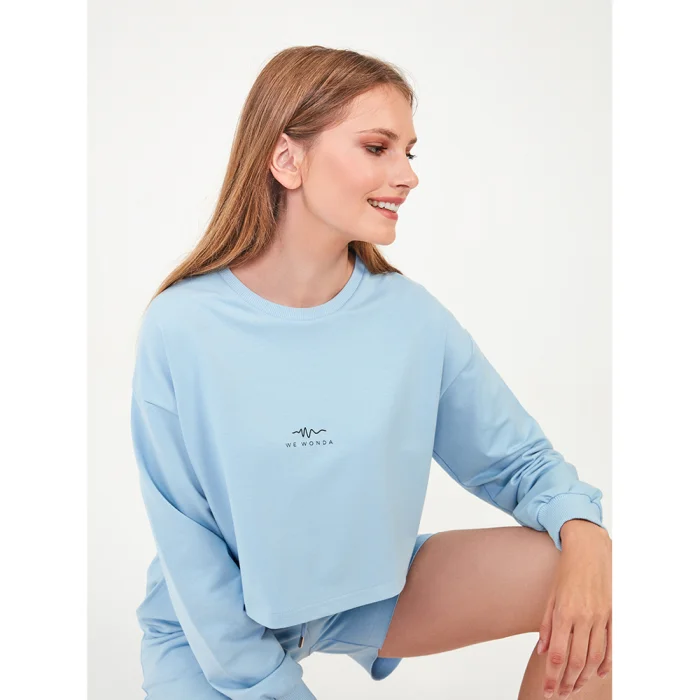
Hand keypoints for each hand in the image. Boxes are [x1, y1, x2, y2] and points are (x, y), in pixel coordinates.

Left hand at [536, 525, 611, 697]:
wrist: (589, 548)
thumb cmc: (567, 569)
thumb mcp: (550, 594)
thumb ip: (546, 624)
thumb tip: (542, 650)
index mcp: (564, 612)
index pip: (558, 654)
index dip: (553, 676)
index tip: (548, 690)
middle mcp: (584, 617)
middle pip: (576, 661)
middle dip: (567, 682)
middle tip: (559, 694)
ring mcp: (601, 617)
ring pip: (595, 658)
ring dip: (584, 677)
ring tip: (574, 688)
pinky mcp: (613, 615)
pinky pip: (612, 646)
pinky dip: (605, 664)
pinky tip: (596, 674)